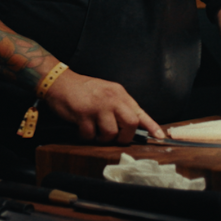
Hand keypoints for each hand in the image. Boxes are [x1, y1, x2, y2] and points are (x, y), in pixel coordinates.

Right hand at [43, 69, 164, 142]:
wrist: (60, 82)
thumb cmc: (84, 90)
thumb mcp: (107, 92)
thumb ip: (120, 106)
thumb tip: (134, 124)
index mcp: (119, 93)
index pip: (140, 112)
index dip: (151, 126)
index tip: (160, 137)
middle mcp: (111, 99)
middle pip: (130, 124)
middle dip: (124, 137)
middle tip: (114, 138)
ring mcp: (98, 106)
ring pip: (110, 133)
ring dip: (102, 138)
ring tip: (94, 132)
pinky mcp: (83, 114)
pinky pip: (90, 135)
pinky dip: (85, 136)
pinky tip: (81, 128)